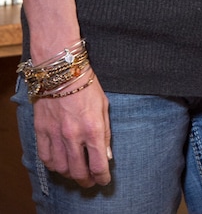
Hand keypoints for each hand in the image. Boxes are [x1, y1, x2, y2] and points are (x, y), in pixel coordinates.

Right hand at [33, 73, 111, 187]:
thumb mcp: (104, 107)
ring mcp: (56, 135)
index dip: (102, 177)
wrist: (63, 72)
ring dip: (70, 174)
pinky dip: (53, 165)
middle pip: (79, 171)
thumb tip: (106, 156)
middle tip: (90, 181)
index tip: (104, 180)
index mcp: (93, 129)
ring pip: (61, 168)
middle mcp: (73, 136)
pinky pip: (45, 157)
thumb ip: (106, 133)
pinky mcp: (42, 131)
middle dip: (86, 180)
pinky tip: (60, 163)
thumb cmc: (87, 86)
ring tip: (76, 171)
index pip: (98, 164)